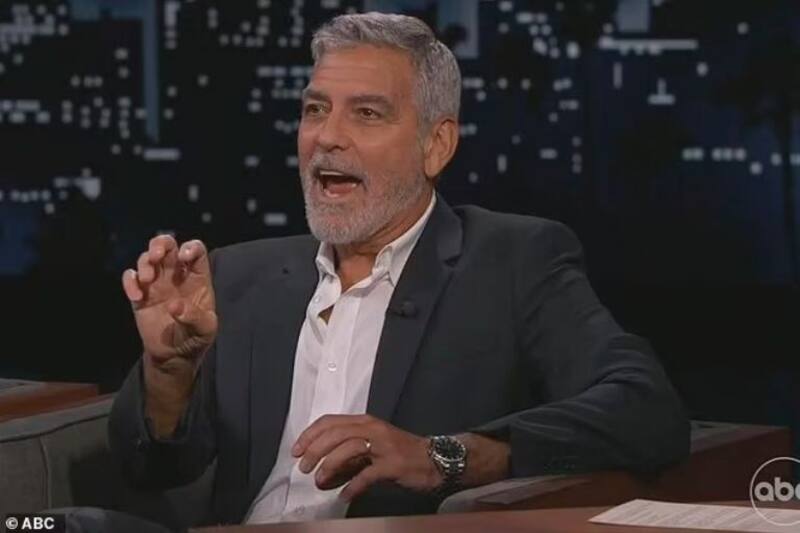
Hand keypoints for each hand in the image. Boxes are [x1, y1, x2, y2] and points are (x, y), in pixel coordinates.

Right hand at [123, 235, 216, 362]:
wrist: (174, 355)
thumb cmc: (196, 338)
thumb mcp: (205, 330)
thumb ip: (195, 317)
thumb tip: (175, 306)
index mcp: (197, 277)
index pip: (196, 251)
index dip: (190, 247)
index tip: (184, 257)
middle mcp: (176, 275)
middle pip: (167, 245)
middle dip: (160, 244)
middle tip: (156, 256)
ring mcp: (157, 283)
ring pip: (147, 258)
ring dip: (144, 263)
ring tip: (147, 280)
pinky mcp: (140, 295)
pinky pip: (130, 278)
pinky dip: (130, 281)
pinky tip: (136, 296)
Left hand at [291, 414, 441, 501]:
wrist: (435, 460)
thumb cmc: (401, 453)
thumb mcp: (372, 448)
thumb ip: (348, 457)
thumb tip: (321, 473)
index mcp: (365, 422)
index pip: (330, 421)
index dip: (309, 435)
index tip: (296, 450)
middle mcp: (373, 429)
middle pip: (336, 434)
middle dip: (315, 450)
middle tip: (304, 468)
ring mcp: (384, 446)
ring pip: (349, 448)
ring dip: (330, 466)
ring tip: (319, 482)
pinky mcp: (393, 464)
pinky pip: (367, 474)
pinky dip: (353, 486)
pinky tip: (344, 495)